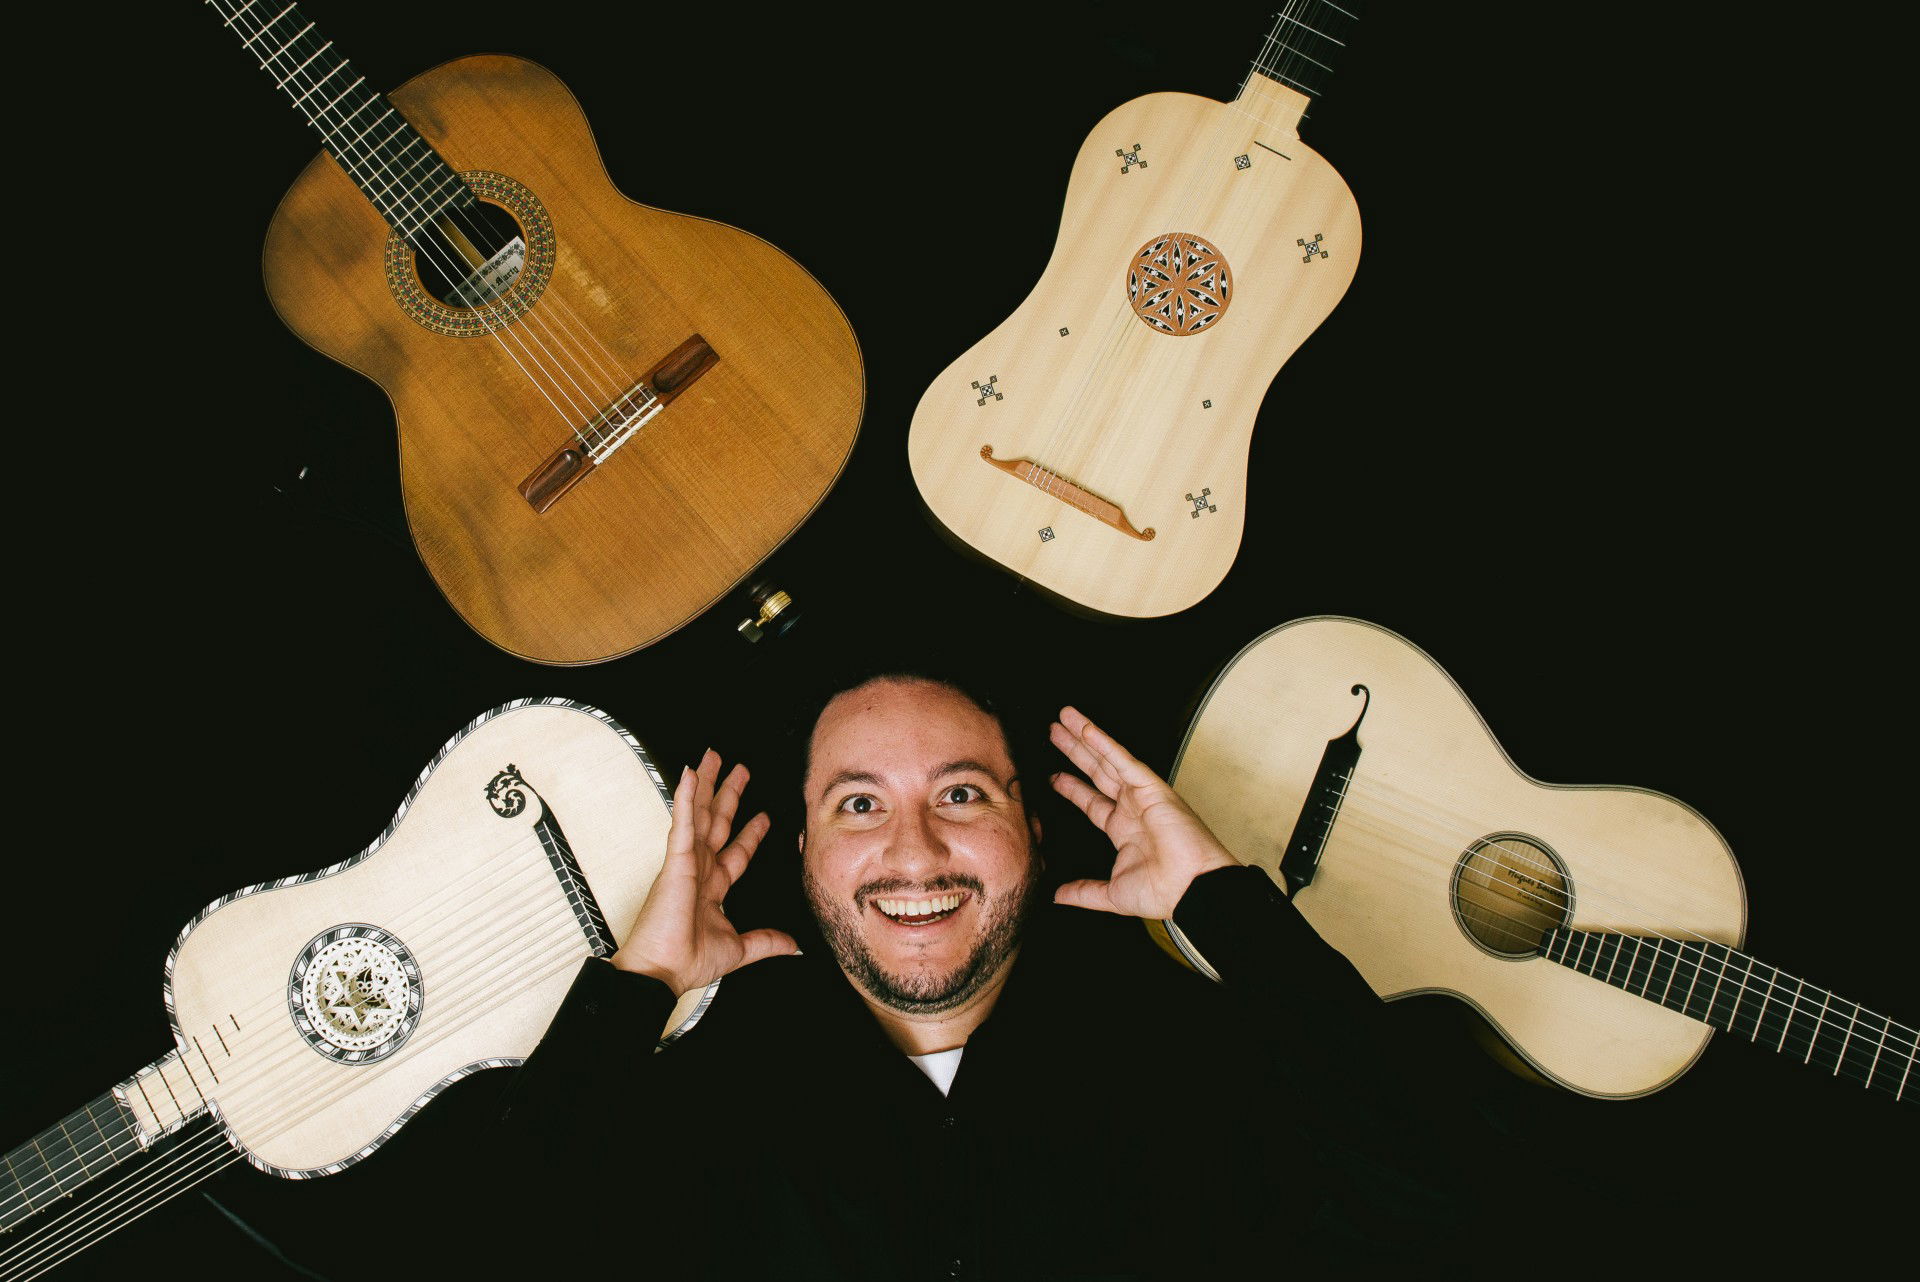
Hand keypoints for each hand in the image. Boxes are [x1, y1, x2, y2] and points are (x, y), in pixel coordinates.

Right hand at [611, 749, 797, 994]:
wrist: (663, 971)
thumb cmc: (688, 961)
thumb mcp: (739, 949)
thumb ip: (766, 941)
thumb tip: (794, 944)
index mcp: (711, 888)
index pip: (735, 852)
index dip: (751, 834)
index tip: (764, 816)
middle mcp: (699, 870)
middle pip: (717, 822)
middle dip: (728, 795)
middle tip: (739, 768)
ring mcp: (686, 863)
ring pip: (700, 813)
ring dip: (707, 784)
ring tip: (714, 757)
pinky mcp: (675, 861)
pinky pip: (683, 823)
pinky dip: (687, 798)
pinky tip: (690, 775)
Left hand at [1049, 706, 1236, 918]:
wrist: (1192, 889)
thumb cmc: (1163, 892)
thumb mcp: (1112, 894)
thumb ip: (1084, 891)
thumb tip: (1057, 896)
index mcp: (1124, 831)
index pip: (1092, 802)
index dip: (1072, 788)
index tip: (1053, 777)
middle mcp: (1132, 808)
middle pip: (1096, 772)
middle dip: (1075, 752)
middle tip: (1054, 731)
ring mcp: (1142, 795)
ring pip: (1107, 759)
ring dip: (1085, 737)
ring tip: (1063, 717)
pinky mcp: (1151, 787)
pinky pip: (1122, 760)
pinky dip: (1104, 743)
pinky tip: (1085, 729)